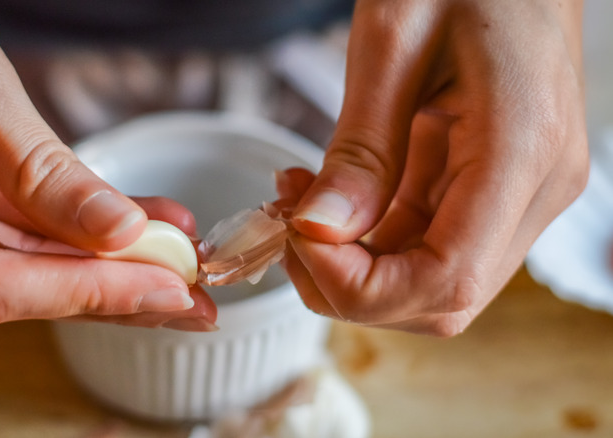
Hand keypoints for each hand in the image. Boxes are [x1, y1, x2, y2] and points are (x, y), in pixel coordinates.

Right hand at [0, 0, 213, 328]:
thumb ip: (35, 162)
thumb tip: (118, 231)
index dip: (84, 293)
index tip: (166, 288)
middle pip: (11, 284)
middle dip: (108, 290)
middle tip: (192, 297)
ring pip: (22, 258)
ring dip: (104, 261)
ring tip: (180, 256)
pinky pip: (17, 220)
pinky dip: (78, 221)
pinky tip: (143, 220)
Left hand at [285, 0, 587, 335]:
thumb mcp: (394, 43)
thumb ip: (361, 150)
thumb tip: (319, 232)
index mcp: (524, 151)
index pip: (445, 279)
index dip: (359, 286)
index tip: (296, 238)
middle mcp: (536, 188)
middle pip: (440, 297)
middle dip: (349, 284)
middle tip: (288, 229)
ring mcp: (521, 190)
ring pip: (430, 278)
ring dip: (353, 262)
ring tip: (297, 203)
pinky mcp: (496, 183)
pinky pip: (428, 240)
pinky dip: (369, 237)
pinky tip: (328, 199)